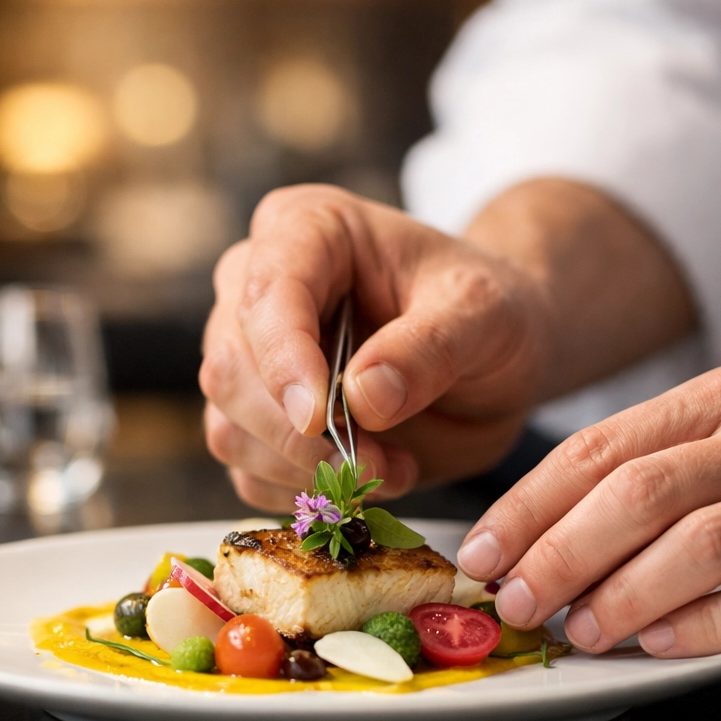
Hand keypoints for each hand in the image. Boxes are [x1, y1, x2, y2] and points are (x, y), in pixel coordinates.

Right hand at [199, 185, 549, 510]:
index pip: (268, 293)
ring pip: (228, 428)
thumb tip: (363, 398)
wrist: (492, 355)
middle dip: (299, 433)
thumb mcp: (482, 313)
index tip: (320, 418)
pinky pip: (248, 471)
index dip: (284, 359)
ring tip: (390, 467)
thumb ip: (429, 347)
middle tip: (380, 461)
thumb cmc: (486, 310)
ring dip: (305, 469)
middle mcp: (259, 286)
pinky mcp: (257, 419)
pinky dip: (303, 492)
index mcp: (305, 229)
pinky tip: (365, 476)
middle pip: (230, 368)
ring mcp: (250, 356)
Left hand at [458, 364, 720, 655]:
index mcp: (716, 401)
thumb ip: (649, 468)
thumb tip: (537, 533)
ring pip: (703, 542)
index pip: (596, 450)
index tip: (481, 552)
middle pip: (639, 493)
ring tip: (579, 631)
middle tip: (517, 601)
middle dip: (561, 552)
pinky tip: (664, 644)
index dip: (527, 505)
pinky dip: (713, 622)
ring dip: (627, 593)